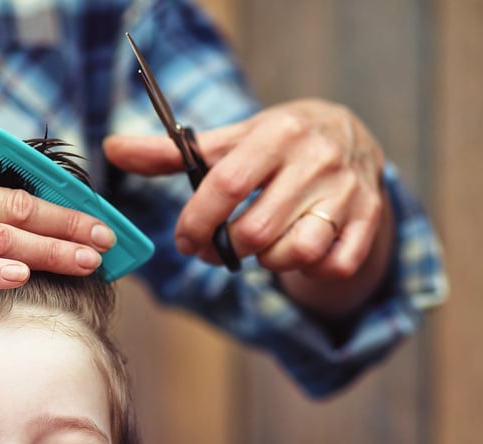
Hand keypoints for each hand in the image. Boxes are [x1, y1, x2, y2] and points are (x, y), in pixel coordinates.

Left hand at [104, 100, 394, 317]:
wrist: (352, 135)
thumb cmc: (275, 145)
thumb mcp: (231, 141)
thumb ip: (171, 153)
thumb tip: (111, 149)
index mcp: (277, 133)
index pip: (226, 185)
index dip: (197, 222)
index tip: (185, 241)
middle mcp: (317, 159)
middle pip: (257, 230)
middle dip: (229, 249)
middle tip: (221, 247)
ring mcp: (348, 190)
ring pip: (296, 253)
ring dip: (269, 262)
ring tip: (263, 246)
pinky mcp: (370, 219)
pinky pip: (332, 266)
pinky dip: (310, 270)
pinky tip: (299, 252)